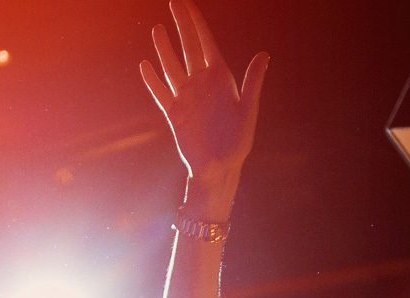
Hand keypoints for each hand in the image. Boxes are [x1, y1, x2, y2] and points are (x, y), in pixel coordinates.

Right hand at [141, 1, 268, 208]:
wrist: (220, 169)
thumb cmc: (238, 143)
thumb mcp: (248, 111)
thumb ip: (253, 82)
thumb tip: (264, 54)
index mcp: (221, 79)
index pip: (206, 43)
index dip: (196, 22)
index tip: (187, 3)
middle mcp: (202, 84)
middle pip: (188, 48)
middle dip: (181, 25)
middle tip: (173, 2)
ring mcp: (186, 97)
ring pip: (172, 66)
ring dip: (164, 49)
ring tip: (158, 29)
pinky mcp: (174, 114)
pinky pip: (160, 93)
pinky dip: (152, 80)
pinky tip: (145, 65)